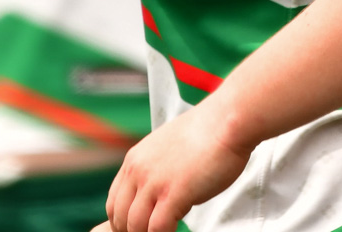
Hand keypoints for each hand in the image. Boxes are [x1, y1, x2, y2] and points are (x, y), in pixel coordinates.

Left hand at [106, 102, 253, 231]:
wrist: (228, 121)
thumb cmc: (209, 133)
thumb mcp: (168, 147)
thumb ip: (157, 168)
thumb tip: (159, 192)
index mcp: (135, 159)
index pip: (114, 202)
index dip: (122, 221)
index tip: (136, 228)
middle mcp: (138, 171)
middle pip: (120, 217)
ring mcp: (154, 183)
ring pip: (135, 226)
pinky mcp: (173, 194)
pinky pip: (158, 229)